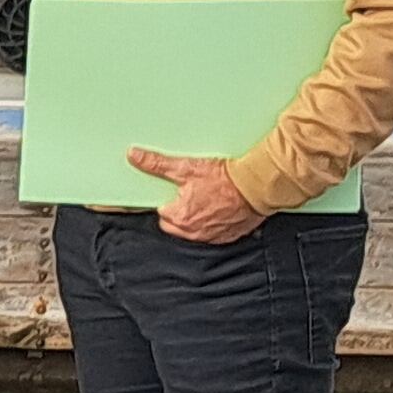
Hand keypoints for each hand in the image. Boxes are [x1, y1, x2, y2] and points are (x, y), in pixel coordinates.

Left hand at [128, 146, 264, 244]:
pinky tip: (219, 210)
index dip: (166, 201)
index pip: (161, 213)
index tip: (173, 194)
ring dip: (195, 219)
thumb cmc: (225, 179)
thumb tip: (135, 156)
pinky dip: (214, 224)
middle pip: (175, 224)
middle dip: (178, 212)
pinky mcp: (229, 236)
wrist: (257, 186)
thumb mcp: (186, 167)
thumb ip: (157, 164)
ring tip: (204, 201)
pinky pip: (214, 234)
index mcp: (180, 217)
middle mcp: (194, 231)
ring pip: (193, 231)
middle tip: (189, 194)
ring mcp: (212, 235)